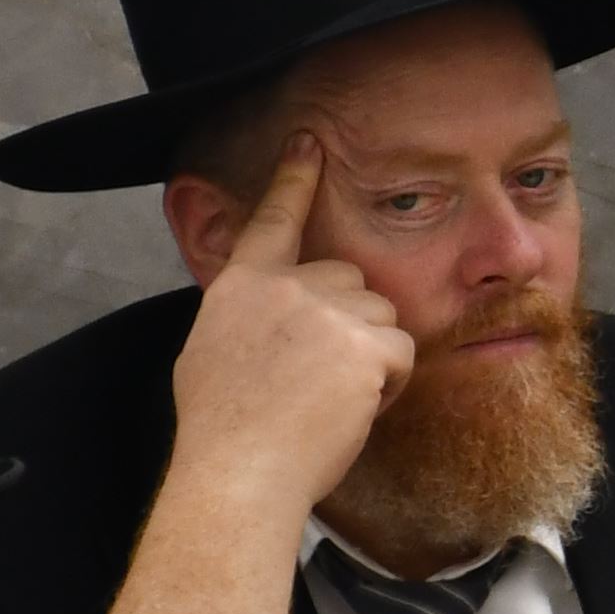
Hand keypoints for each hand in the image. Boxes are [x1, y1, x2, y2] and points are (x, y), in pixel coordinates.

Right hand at [169, 137, 416, 515]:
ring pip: (383, 318)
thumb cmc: (224, 429)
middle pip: (351, 281)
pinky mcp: (363, 343)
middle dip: (352, 325)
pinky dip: (389, 386)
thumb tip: (268, 315)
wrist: (239, 472)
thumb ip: (248, 317)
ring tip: (328, 400)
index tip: (310, 141)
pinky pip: (401, 353)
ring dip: (372, 359)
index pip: (273, 219)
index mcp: (241, 286)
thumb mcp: (213, 352)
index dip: (294, 178)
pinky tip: (350, 409)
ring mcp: (325, 311)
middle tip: (319, 380)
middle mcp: (283, 286)